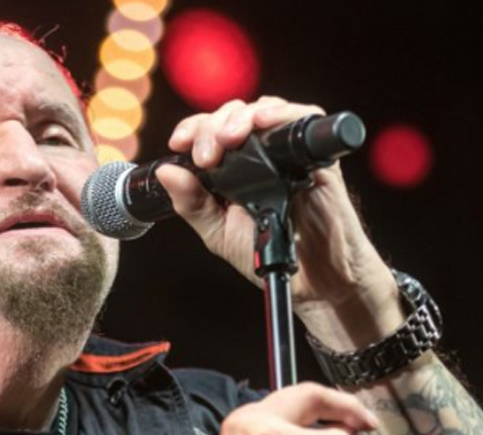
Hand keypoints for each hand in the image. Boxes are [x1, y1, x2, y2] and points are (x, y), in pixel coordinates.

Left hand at [155, 97, 404, 348]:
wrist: (310, 277)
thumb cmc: (266, 252)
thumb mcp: (218, 231)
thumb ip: (191, 203)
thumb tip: (164, 172)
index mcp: (233, 166)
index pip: (210, 131)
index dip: (193, 129)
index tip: (178, 145)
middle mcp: (260, 152)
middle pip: (234, 115)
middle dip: (213, 127)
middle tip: (207, 156)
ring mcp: (288, 150)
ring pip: (263, 110)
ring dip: (241, 118)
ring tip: (228, 140)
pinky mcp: (317, 153)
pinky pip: (302, 117)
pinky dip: (280, 113)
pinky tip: (262, 122)